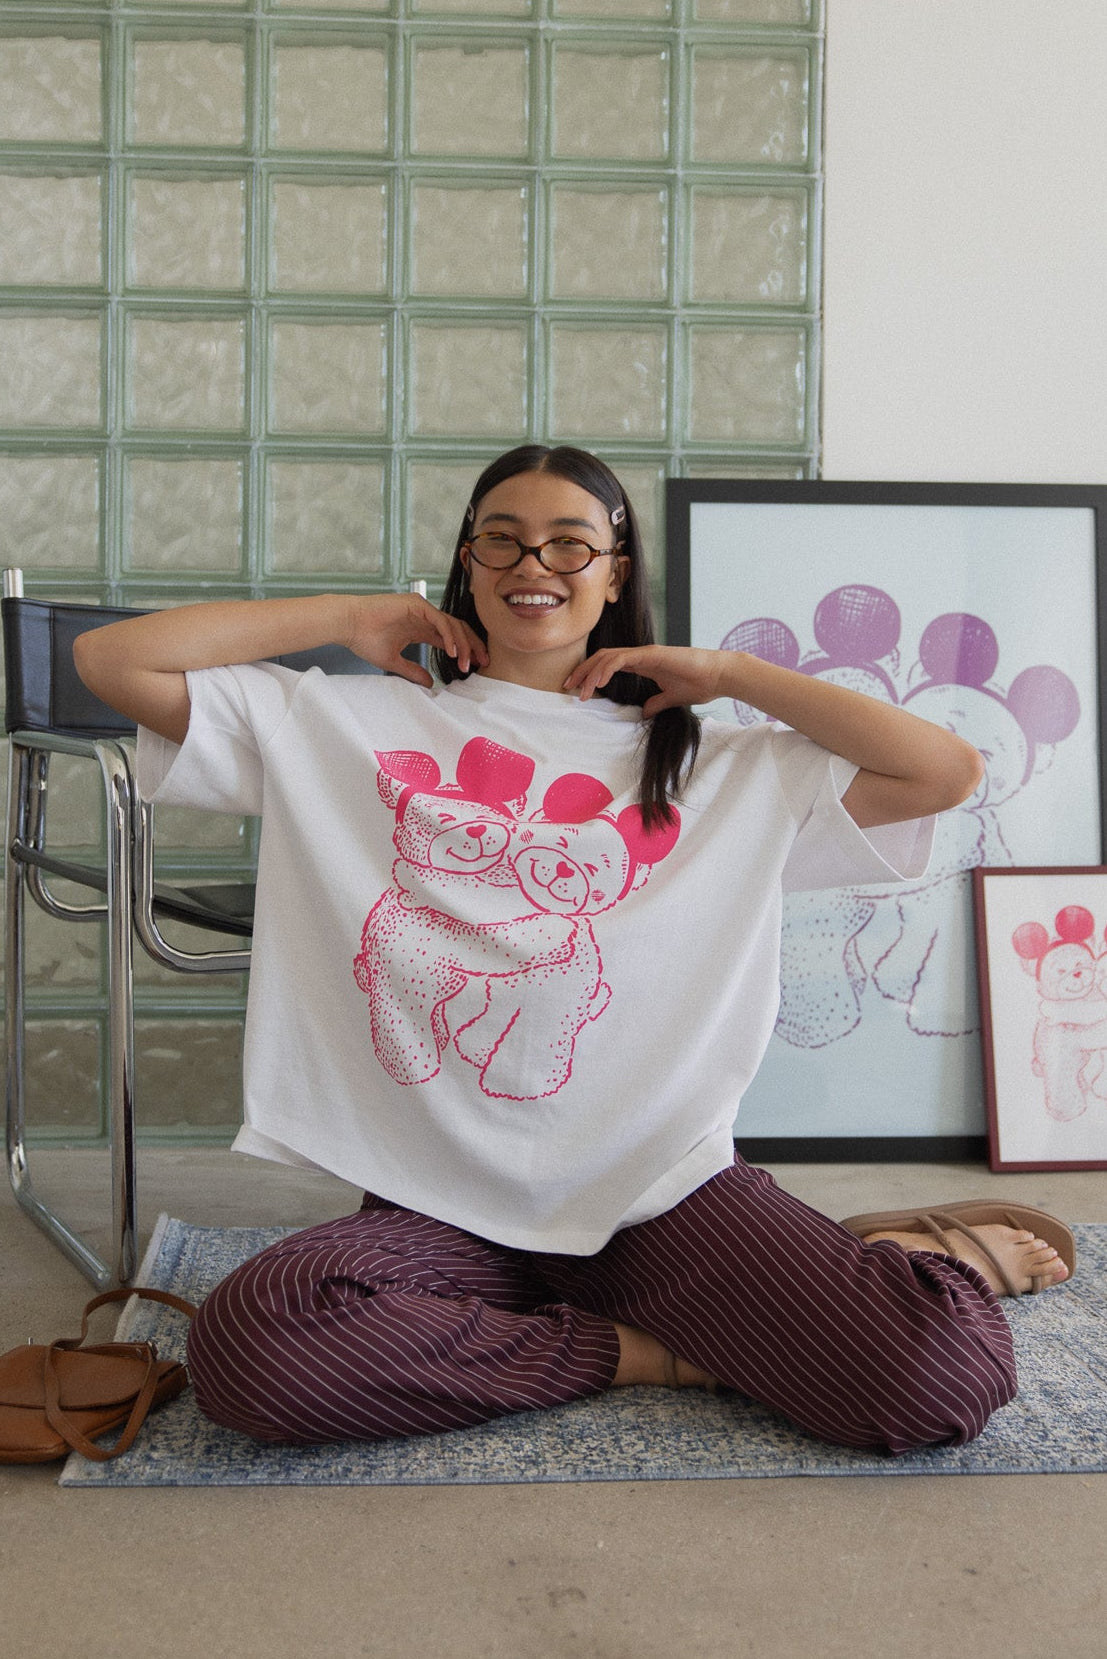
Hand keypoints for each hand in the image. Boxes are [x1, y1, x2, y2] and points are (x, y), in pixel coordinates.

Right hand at [344, 594, 487, 686]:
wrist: (348, 625)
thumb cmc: (364, 640)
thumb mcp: (393, 661)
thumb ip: (413, 671)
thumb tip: (430, 683)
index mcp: (421, 628)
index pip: (451, 638)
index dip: (465, 651)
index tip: (474, 667)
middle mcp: (424, 617)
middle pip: (458, 629)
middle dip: (473, 646)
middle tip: (483, 663)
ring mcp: (422, 609)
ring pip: (452, 624)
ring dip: (462, 644)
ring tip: (465, 663)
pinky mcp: (416, 604)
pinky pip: (440, 620)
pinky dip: (449, 635)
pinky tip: (452, 651)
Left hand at [563, 645, 724, 715]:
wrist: (718, 676)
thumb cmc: (699, 684)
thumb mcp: (671, 699)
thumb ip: (656, 703)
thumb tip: (644, 712)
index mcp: (643, 664)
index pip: (609, 664)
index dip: (591, 675)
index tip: (578, 691)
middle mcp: (640, 655)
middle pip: (602, 658)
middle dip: (582, 671)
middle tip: (567, 687)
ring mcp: (644, 653)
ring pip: (607, 657)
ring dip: (590, 673)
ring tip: (580, 690)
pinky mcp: (650, 654)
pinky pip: (620, 659)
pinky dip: (605, 669)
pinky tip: (597, 683)